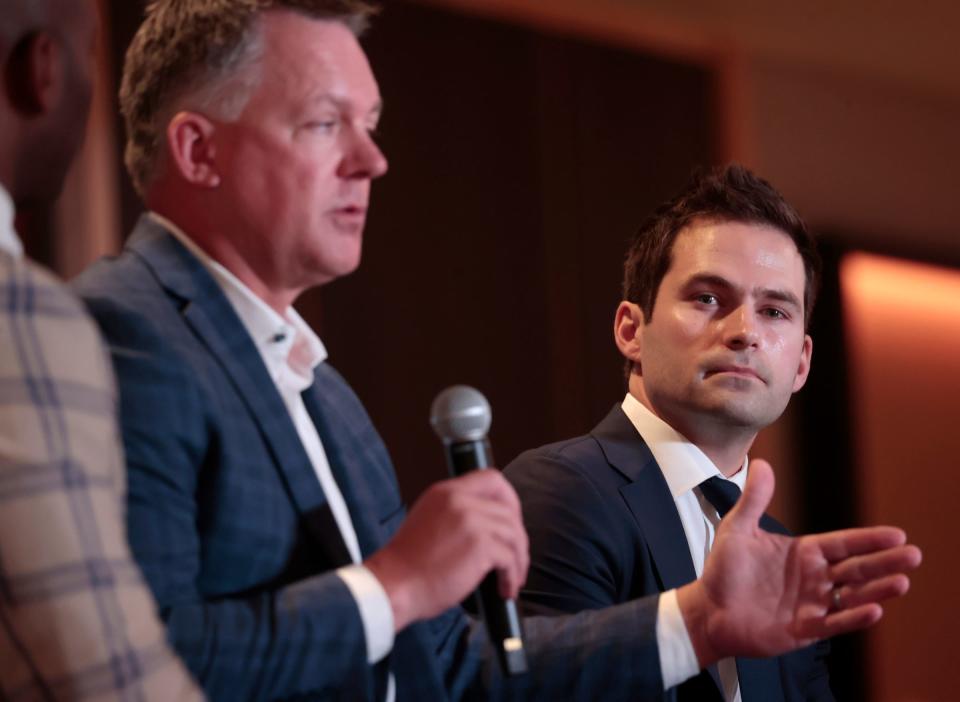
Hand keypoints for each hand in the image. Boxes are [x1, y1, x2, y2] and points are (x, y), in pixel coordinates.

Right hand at [364, 469, 528, 631]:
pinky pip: (510, 557)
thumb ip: (455, 514)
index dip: (509, 499)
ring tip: (512, 579)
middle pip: (508, 509)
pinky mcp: (479, 545)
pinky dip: (512, 575)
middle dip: (518, 536)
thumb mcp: (428, 521)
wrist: (394, 585)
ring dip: (518, 559)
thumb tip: (487, 526)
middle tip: (516, 556)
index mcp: (445, 492)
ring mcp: (470, 520)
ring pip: (513, 534)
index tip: (512, 521)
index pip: (491, 479)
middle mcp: (459, 500)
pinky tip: (504, 588)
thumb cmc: (408, 566)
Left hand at [677, 459, 921, 665]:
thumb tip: (763, 463)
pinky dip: (853, 617)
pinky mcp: (803, 629)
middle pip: (855, 569)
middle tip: (913, 555)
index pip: (843, 544)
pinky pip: (833, 624)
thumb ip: (754, 500)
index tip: (897, 535)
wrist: (707, 609)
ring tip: (901, 582)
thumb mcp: (738, 529)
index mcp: (803, 553)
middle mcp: (813, 578)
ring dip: (876, 590)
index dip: (869, 540)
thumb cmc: (723, 570)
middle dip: (884, 562)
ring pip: (851, 596)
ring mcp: (811, 604)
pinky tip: (873, 609)